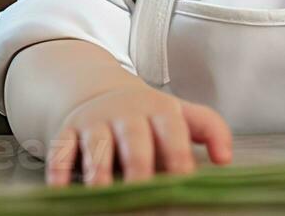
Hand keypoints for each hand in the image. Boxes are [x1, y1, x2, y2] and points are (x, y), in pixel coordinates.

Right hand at [46, 84, 232, 186]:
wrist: (97, 91)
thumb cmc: (146, 114)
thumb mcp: (179, 113)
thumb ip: (208, 128)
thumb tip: (225, 158)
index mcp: (160, 109)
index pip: (172, 130)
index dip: (178, 156)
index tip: (183, 182)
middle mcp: (126, 113)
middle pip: (134, 139)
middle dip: (138, 167)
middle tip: (142, 192)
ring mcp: (95, 121)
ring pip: (97, 145)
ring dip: (99, 170)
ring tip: (102, 192)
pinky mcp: (67, 131)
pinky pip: (61, 150)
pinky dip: (58, 170)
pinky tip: (60, 190)